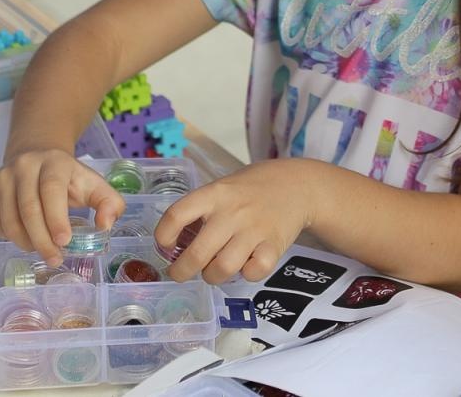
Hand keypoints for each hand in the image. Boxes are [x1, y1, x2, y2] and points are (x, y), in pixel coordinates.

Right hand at [0, 149, 124, 267]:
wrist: (36, 155)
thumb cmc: (67, 178)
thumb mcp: (94, 184)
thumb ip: (109, 203)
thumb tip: (105, 225)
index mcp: (55, 161)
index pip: (51, 189)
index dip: (56, 218)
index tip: (64, 242)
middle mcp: (25, 165)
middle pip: (28, 208)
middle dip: (42, 240)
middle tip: (55, 259)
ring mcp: (3, 176)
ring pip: (9, 219)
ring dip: (26, 242)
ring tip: (42, 249)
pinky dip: (9, 237)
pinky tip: (25, 238)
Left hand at [154, 158, 314, 284]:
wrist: (297, 185)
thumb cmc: (251, 190)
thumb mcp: (222, 188)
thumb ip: (201, 212)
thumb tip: (174, 245)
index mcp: (214, 194)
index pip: (177, 214)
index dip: (163, 235)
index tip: (164, 246)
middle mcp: (232, 211)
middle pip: (198, 253)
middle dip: (181, 271)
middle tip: (179, 273)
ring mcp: (254, 229)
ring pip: (222, 268)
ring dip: (211, 276)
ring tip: (212, 271)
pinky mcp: (275, 245)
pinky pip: (254, 272)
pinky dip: (245, 275)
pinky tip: (244, 266)